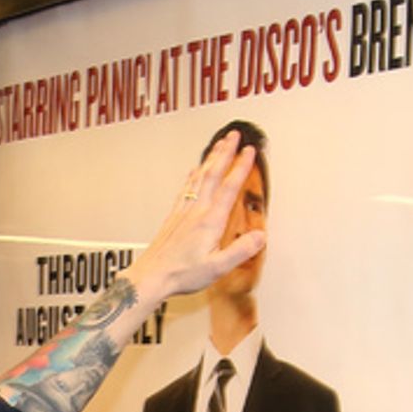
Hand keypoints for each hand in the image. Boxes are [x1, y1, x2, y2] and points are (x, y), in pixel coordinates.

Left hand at [127, 131, 264, 306]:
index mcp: (210, 221)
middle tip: (234, 135)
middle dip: (225, 152)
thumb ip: (241, 251)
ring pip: (199, 177)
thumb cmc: (182, 274)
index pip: (229, 188)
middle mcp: (196, 211)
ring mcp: (183, 211)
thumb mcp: (218, 268)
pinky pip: (186, 188)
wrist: (152, 276)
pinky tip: (194, 170)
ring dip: (210, 158)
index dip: (241, 167)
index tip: (250, 151)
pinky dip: (193, 174)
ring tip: (219, 144)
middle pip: (213, 174)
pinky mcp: (174, 216)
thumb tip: (261, 236)